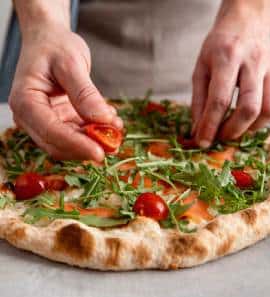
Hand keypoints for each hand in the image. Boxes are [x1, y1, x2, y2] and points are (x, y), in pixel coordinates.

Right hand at [9, 27, 121, 160]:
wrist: (49, 41)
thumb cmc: (55, 47)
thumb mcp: (71, 63)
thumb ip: (85, 94)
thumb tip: (102, 120)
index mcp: (25, 101)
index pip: (50, 132)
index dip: (76, 145)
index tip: (100, 153)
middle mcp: (30, 117)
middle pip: (57, 145)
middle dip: (87, 147)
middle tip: (114, 144)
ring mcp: (44, 121)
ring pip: (69, 145)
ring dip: (94, 141)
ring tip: (115, 126)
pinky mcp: (58, 122)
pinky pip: (77, 135)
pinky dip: (94, 133)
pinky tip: (109, 121)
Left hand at [191, 3, 269, 146]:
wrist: (245, 23)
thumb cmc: (217, 48)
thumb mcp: (200, 70)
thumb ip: (198, 101)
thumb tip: (198, 131)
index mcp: (226, 58)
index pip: (219, 100)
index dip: (210, 126)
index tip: (202, 143)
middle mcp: (252, 62)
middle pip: (249, 107)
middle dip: (232, 130)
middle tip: (220, 137)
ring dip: (251, 128)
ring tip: (235, 129)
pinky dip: (265, 120)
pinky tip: (250, 119)